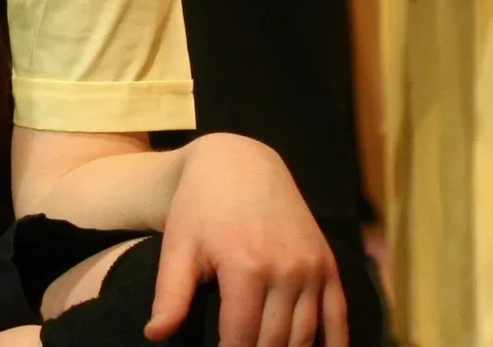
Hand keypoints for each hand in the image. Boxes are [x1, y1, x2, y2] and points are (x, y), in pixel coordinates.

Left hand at [152, 133, 345, 346]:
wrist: (241, 163)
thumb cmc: (200, 207)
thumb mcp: (179, 246)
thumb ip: (170, 295)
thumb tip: (154, 335)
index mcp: (246, 267)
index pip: (240, 339)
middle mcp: (285, 270)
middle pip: (273, 342)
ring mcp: (310, 267)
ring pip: (304, 336)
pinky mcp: (327, 264)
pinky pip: (338, 316)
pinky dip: (335, 345)